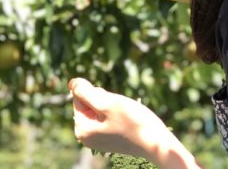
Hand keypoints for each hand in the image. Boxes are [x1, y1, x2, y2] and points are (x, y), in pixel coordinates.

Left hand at [69, 78, 199, 167]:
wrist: (156, 143)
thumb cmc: (132, 122)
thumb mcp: (106, 102)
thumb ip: (85, 91)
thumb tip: (71, 83)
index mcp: (82, 129)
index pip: (79, 96)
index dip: (96, 93)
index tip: (111, 104)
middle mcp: (85, 137)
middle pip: (88, 102)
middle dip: (103, 100)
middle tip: (119, 111)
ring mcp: (97, 139)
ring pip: (98, 108)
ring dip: (110, 106)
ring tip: (124, 116)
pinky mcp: (108, 138)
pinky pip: (106, 117)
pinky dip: (115, 114)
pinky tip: (126, 121)